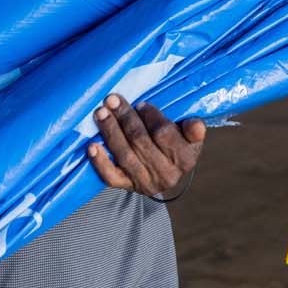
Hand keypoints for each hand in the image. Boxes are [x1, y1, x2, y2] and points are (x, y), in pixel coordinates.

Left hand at [88, 95, 205, 198]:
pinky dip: (100, 162)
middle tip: (111, 99)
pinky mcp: (128, 187)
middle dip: (124, 117)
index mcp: (185, 158)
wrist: (166, 171)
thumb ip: (194, 129)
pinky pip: (111, 177)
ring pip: (125, 155)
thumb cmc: (177, 144)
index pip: (164, 134)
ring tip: (101, 113)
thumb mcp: (191, 136)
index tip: (140, 103)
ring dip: (110, 131)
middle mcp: (167, 174)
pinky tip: (92, 147)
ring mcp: (146, 182)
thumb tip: (195, 125)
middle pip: (140, 141)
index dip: (150, 117)